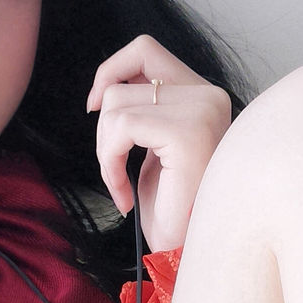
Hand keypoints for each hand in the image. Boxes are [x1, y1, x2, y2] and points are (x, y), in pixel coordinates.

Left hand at [87, 34, 231, 251]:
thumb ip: (142, 109)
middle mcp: (209, 95)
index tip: (93, 108)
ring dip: (105, 152)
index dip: (111, 71)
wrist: (189, 252)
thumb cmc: (172, 208)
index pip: (145, 51)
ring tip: (122, 185)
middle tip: (116, 171)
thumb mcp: (153, 147)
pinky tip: (125, 195)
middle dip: (103, 131)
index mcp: (204, 94)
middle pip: (121, 84)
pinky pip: (120, 129)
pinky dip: (109, 164)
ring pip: (114, 105)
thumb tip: (104, 87)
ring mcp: (201, 110)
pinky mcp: (187, 132)